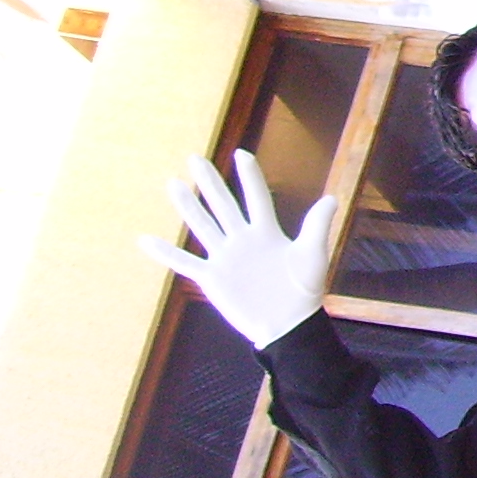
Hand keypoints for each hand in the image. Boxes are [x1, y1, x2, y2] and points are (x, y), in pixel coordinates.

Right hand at [137, 151, 337, 348]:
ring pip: (203, 226)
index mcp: (267, 231)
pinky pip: (185, 263)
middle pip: (223, 205)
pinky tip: (145, 240)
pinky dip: (165, 253)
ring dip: (187, 206)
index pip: (257, 197)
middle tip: (195, 158)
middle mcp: (243, 239)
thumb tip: (331, 198)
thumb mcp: (312, 255)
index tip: (241, 154)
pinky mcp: (213, 278)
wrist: (288, 323)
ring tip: (173, 184)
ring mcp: (226, 257)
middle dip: (210, 182)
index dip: (250, 177)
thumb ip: (316, 226)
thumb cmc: (304, 290)